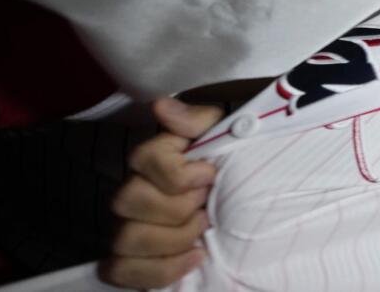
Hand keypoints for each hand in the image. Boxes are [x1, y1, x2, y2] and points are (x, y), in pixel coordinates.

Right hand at [99, 98, 224, 289]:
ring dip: (172, 238)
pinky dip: (159, 270)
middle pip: (127, 200)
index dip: (177, 172)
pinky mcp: (136, 260)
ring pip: (124, 239)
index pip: (142, 159)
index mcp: (154, 158)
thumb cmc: (238, 162)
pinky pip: (121, 271)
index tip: (210, 174)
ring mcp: (130, 226)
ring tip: (205, 228)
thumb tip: (161, 107)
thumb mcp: (230, 131)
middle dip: (176, 206)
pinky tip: (196, 256)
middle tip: (207, 204)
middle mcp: (134, 191)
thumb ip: (199, 120)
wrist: (258, 197)